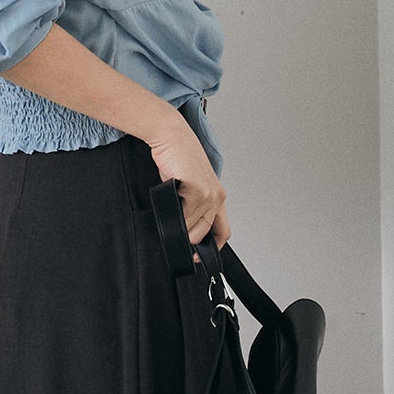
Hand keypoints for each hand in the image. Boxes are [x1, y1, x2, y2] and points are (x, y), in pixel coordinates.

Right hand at [147, 114, 230, 261]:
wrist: (170, 136)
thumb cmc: (177, 158)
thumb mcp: (189, 185)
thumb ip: (191, 205)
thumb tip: (184, 228)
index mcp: (218, 196)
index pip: (222, 231)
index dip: (212, 248)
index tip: (199, 257)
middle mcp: (217, 196)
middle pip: (203, 233)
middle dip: (187, 238)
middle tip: (175, 236)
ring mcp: (209, 195)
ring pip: (191, 227)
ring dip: (177, 223)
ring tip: (170, 204)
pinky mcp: (198, 191)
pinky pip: (184, 216)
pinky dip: (174, 213)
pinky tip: (171, 196)